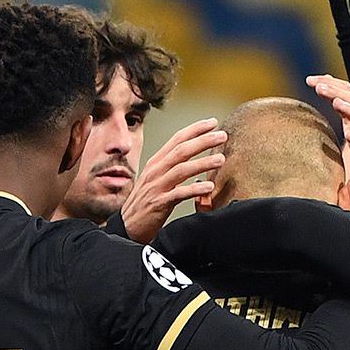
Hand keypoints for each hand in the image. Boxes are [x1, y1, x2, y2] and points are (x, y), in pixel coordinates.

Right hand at [120, 118, 226, 242]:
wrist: (127, 226)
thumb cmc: (143, 204)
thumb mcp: (155, 180)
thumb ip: (171, 169)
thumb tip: (191, 161)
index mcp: (156, 163)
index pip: (176, 140)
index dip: (195, 130)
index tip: (212, 123)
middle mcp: (156, 171)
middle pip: (181, 150)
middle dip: (203, 141)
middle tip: (222, 135)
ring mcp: (157, 187)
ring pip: (181, 169)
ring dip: (203, 163)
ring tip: (220, 159)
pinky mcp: (159, 203)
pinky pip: (179, 193)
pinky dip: (195, 189)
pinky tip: (208, 187)